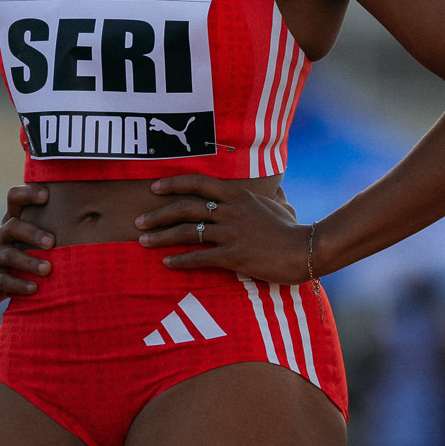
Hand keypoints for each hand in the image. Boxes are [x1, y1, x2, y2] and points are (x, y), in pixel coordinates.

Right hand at [0, 185, 55, 308]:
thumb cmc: (14, 252)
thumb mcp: (25, 239)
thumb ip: (49, 227)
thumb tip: (94, 217)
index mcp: (11, 221)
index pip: (14, 198)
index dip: (28, 194)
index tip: (47, 196)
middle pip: (13, 227)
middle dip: (33, 233)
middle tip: (53, 243)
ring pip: (9, 256)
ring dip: (30, 263)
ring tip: (49, 270)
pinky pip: (3, 281)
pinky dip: (20, 285)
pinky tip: (35, 289)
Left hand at [137, 175, 315, 284]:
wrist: (306, 250)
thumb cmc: (293, 229)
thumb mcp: (281, 205)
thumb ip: (270, 196)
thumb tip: (274, 191)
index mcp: (239, 195)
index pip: (199, 182)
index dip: (174, 184)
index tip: (154, 188)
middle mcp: (232, 210)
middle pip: (186, 208)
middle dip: (158, 214)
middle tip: (138, 221)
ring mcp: (232, 233)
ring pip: (188, 232)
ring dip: (162, 237)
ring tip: (142, 242)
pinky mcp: (234, 256)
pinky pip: (200, 257)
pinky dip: (181, 260)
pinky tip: (167, 263)